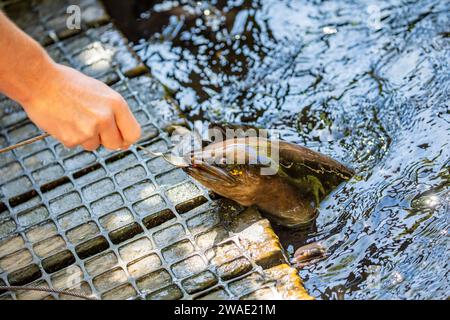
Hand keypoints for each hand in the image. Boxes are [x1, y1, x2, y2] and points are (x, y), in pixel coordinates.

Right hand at [22, 62, 140, 150]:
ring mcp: (89, 129)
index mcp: (116, 104)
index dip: (127, 138)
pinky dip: (71, 136)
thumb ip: (115, 113)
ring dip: (86, 137)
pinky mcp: (73, 138)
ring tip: (74, 117)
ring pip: (95, 146)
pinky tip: (64, 120)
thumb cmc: (70, 85)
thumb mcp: (101, 93)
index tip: (121, 138)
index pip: (134, 133)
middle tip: (92, 126)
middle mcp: (106, 117)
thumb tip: (126, 138)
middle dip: (106, 140)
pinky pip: (77, 145)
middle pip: (116, 144)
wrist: (40, 81)